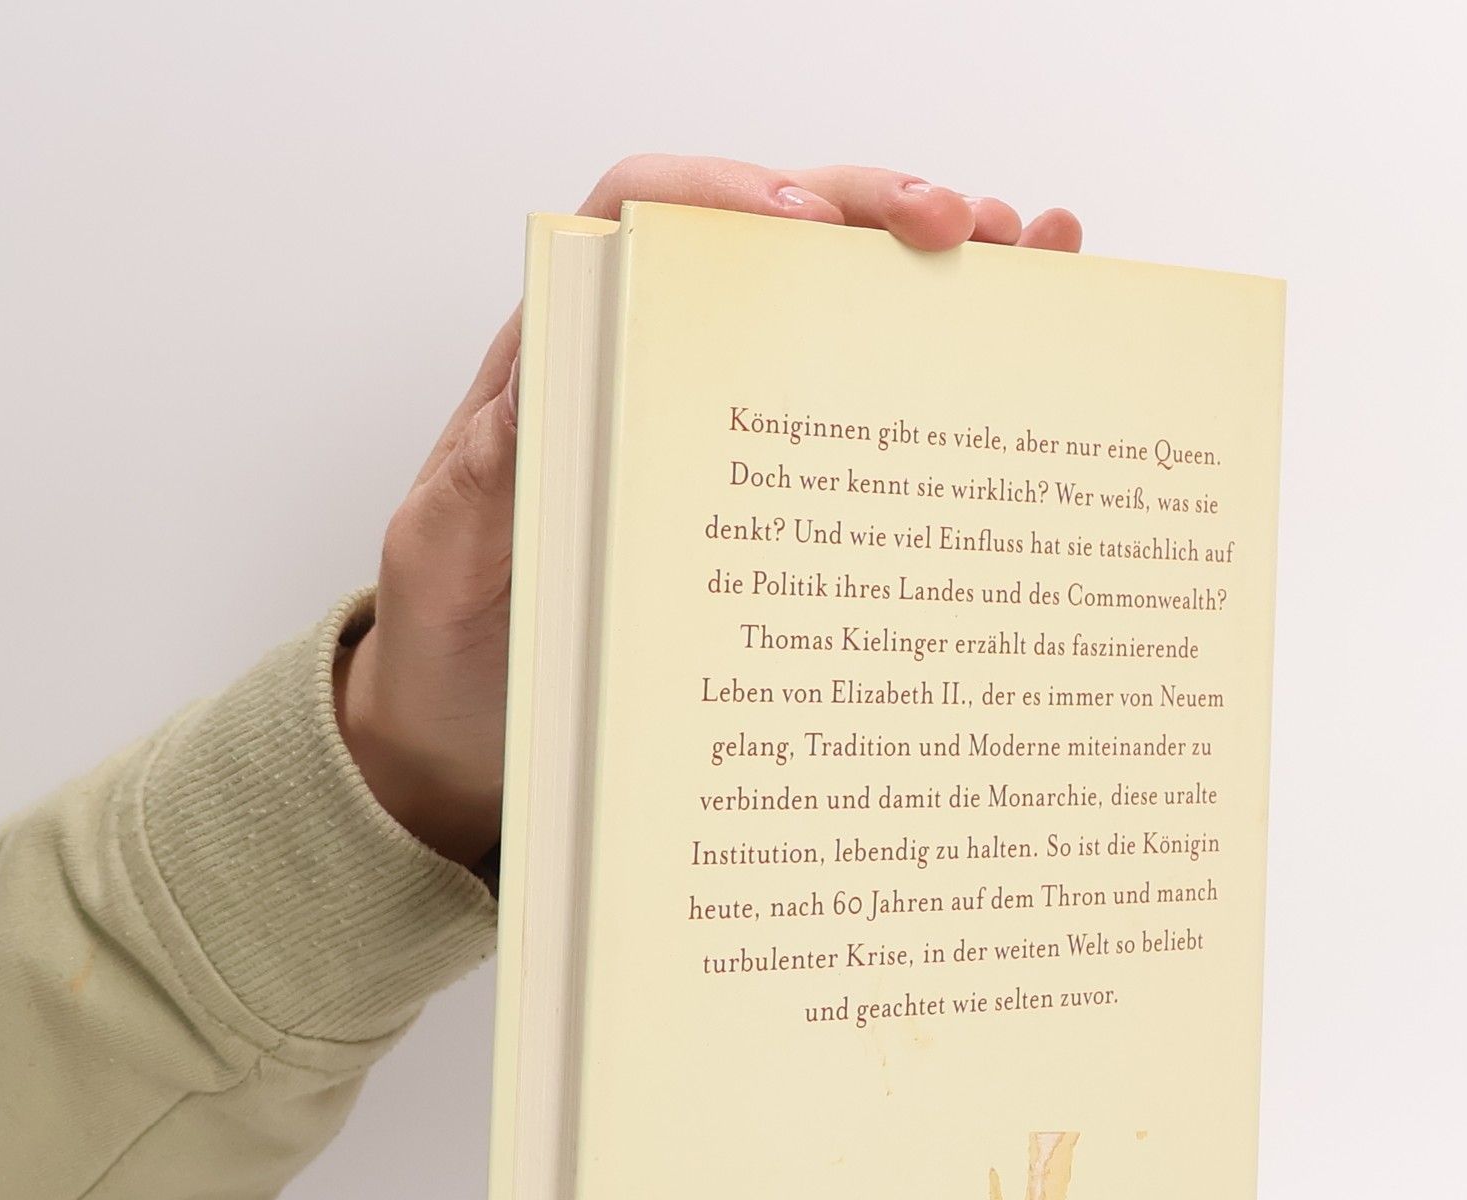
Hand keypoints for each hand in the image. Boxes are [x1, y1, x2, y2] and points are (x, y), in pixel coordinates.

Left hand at [335, 156, 1083, 867]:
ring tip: (1020, 251)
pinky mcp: (769, 496)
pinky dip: (941, 358)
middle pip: (767, 240)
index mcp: (563, 362)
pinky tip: (1015, 326)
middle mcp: (650, 369)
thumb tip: (537, 404)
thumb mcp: (446, 564)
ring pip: (832, 304)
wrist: (473, 737)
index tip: (802, 223)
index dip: (724, 197)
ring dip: (929, 267)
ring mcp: (719, 424)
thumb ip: (487, 481)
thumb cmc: (457, 647)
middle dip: (868, 210)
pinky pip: (860, 407)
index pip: (642, 218)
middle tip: (955, 227)